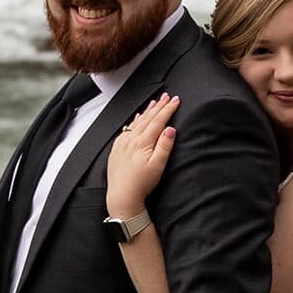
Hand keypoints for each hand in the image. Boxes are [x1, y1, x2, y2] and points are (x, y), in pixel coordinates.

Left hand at [104, 93, 177, 222]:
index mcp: (143, 142)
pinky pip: (126, 129)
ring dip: (146, 111)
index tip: (175, 100)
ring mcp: (122, 144)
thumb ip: (165, 146)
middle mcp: (131, 140)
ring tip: (154, 102)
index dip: (168, 109)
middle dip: (158, 106)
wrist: (122, 196)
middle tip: (166, 96)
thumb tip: (171, 129)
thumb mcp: (158, 166)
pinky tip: (136, 118)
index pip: (158, 121)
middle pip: (147, 118)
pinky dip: (133, 121)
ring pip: (136, 122)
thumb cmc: (141, 184)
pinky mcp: (117, 149)